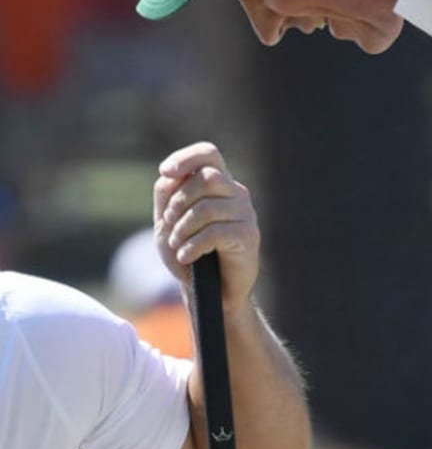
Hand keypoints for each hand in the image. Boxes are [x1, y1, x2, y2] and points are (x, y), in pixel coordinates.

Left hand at [153, 142, 260, 315]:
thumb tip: (169, 177)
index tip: (166, 172)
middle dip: (179, 200)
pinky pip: (215, 232)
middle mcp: (237, 194)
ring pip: (208, 207)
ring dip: (183, 227)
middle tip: (169, 223)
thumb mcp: (168, 222)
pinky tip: (186, 257)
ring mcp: (246, 214)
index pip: (209, 155)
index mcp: (219, 185)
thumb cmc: (190, 255)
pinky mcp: (249, 237)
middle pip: (208, 178)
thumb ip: (167, 195)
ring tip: (177, 245)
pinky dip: (193, 245)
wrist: (211, 293)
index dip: (187, 158)